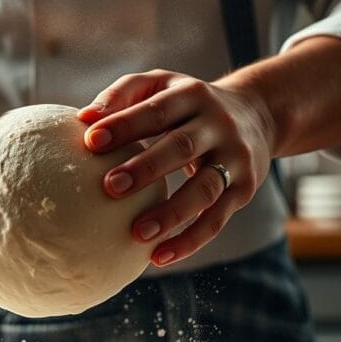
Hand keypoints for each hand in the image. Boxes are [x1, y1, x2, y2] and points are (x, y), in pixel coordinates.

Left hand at [77, 69, 274, 266]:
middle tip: (110, 187)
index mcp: (191, 96)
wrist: (258, 115)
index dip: (125, 124)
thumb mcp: (162, 85)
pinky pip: (216, 219)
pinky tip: (159, 256)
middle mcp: (218, 126)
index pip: (157, 110)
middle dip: (146, 167)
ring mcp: (234, 159)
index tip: (90, 141)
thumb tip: (83, 117)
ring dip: (171, 213)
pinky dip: (189, 241)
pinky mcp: (244, 189)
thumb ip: (123, 94)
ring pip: (204, 189)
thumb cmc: (188, 104)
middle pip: (182, 147)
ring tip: (137, 233)